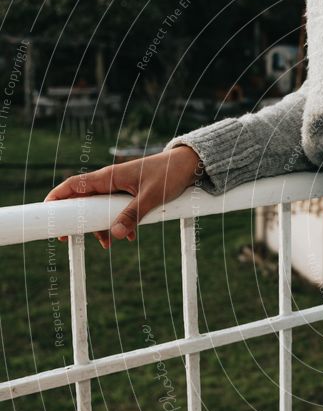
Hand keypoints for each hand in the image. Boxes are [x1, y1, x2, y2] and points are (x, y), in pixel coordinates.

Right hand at [44, 145, 202, 247]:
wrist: (188, 165)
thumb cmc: (169, 175)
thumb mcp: (151, 197)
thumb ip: (133, 215)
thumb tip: (115, 235)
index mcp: (108, 176)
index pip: (73, 185)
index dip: (57, 198)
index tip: (47, 214)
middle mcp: (110, 180)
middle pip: (84, 200)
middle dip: (77, 220)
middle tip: (69, 238)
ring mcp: (120, 185)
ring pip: (101, 207)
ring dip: (101, 225)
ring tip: (107, 245)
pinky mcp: (131, 191)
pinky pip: (117, 208)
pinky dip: (119, 222)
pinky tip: (129, 236)